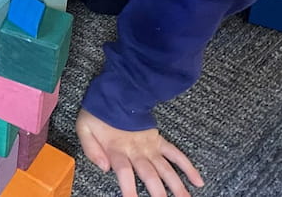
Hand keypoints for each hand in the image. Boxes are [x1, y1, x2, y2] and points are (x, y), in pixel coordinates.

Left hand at [77, 109, 203, 196]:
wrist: (115, 94)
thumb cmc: (98, 114)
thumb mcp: (84, 128)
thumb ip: (91, 149)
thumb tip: (104, 168)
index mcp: (117, 149)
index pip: (124, 172)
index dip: (129, 188)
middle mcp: (136, 151)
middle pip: (149, 175)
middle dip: (157, 193)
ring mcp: (150, 146)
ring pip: (166, 169)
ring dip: (176, 186)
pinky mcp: (159, 141)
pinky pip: (176, 154)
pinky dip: (188, 167)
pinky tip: (197, 181)